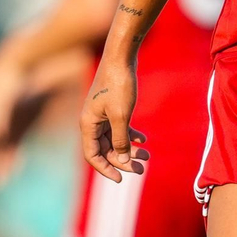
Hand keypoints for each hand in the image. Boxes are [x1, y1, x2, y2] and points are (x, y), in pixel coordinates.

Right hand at [80, 56, 147, 182]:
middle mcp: (92, 121)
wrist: (121, 57)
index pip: (92, 155)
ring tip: (148, 155)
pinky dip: (130, 135)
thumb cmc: (119, 85)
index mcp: (88, 124)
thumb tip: (123, 162)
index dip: (106, 169)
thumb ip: (120, 141)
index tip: (122, 179)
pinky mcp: (110, 107)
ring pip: (114, 139)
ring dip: (129, 148)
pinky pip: (118, 128)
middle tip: (142, 169)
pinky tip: (144, 139)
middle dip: (123, 161)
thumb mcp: (121, 116)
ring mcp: (101, 114)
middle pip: (105, 149)